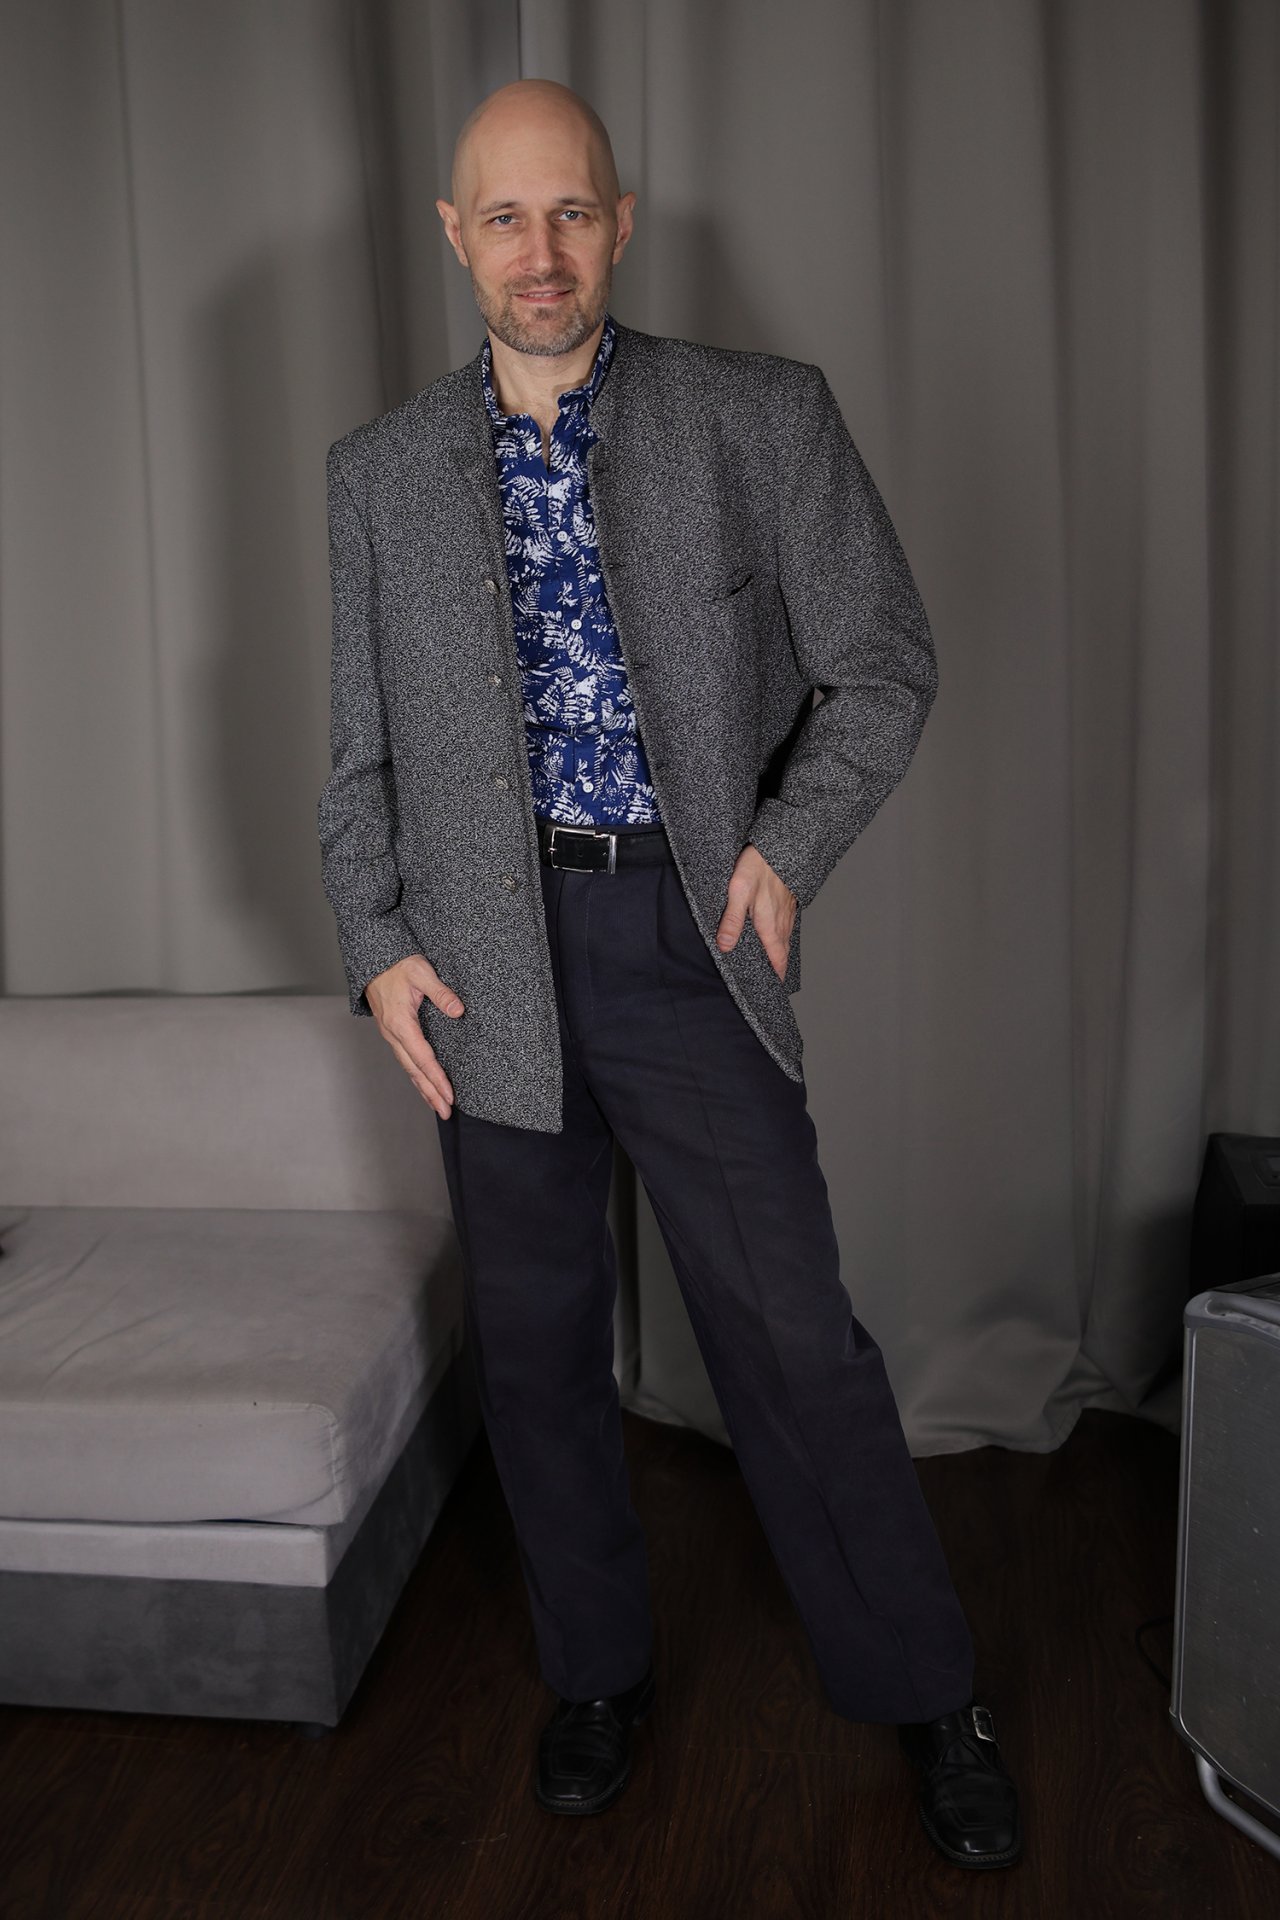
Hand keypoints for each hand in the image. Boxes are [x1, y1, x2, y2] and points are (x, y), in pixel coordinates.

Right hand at [365, 955, 464, 1118]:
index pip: (423, 1058)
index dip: (437, 1078)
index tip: (450, 1094)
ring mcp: (391, 1034)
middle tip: (446, 1112)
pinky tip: (424, 1084)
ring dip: (423, 1088)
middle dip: (430, 1093)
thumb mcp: (421, 972)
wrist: (374, 959)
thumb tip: (458, 1010)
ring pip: (408, 1068)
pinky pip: (405, 1060)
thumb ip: (440, 992)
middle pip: (414, 1070)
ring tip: (437, 1106)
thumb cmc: (398, 964)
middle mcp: (393, 1034)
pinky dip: (416, 1076)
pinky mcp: (393, 1032)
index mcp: (401, 1023)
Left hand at [716, 844, 796, 981]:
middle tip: (773, 979)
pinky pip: (786, 924)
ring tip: (773, 961)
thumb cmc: (758, 866)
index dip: (777, 975)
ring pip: (785, 938)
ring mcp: (787, 911)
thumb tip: (725, 947)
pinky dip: (782, 934)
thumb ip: (731, 921)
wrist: (779, 844)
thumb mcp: (738, 892)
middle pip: (782, 952)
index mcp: (770, 925)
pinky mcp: (787, 900)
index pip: (777, 959)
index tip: (775, 988)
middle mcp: (782, 922)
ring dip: (780, 951)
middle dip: (779, 966)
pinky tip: (775, 932)